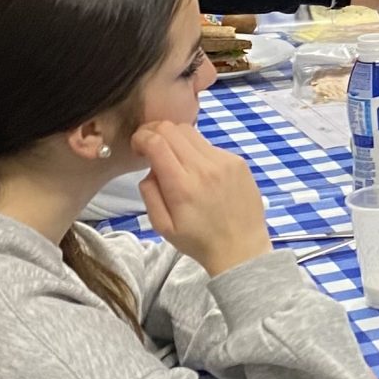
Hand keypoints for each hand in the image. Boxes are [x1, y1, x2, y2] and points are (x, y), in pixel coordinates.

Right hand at [134, 123, 270, 277]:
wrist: (242, 249)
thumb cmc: (199, 241)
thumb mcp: (162, 226)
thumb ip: (149, 192)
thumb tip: (151, 168)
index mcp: (182, 186)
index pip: (156, 142)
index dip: (140, 137)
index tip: (137, 147)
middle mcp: (205, 168)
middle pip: (172, 129)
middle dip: (154, 132)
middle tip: (150, 147)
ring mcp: (225, 162)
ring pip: (191, 132)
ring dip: (175, 139)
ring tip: (174, 158)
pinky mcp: (238, 162)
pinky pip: (209, 145)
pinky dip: (196, 150)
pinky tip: (198, 170)